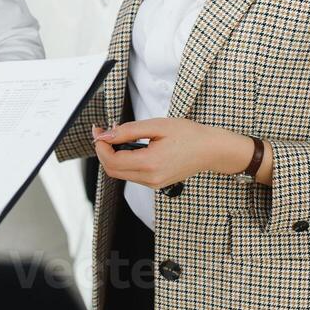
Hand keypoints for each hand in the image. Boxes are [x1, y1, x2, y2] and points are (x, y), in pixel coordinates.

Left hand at [92, 118, 259, 187]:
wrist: (211, 150)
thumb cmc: (189, 135)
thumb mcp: (157, 125)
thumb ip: (128, 131)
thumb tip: (106, 135)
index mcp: (150, 164)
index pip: (112, 160)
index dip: (100, 145)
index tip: (99, 130)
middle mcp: (150, 178)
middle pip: (112, 170)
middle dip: (103, 152)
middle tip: (103, 133)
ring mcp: (153, 184)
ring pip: (120, 174)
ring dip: (113, 157)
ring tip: (119, 137)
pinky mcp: (155, 183)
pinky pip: (131, 175)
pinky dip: (125, 162)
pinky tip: (130, 147)